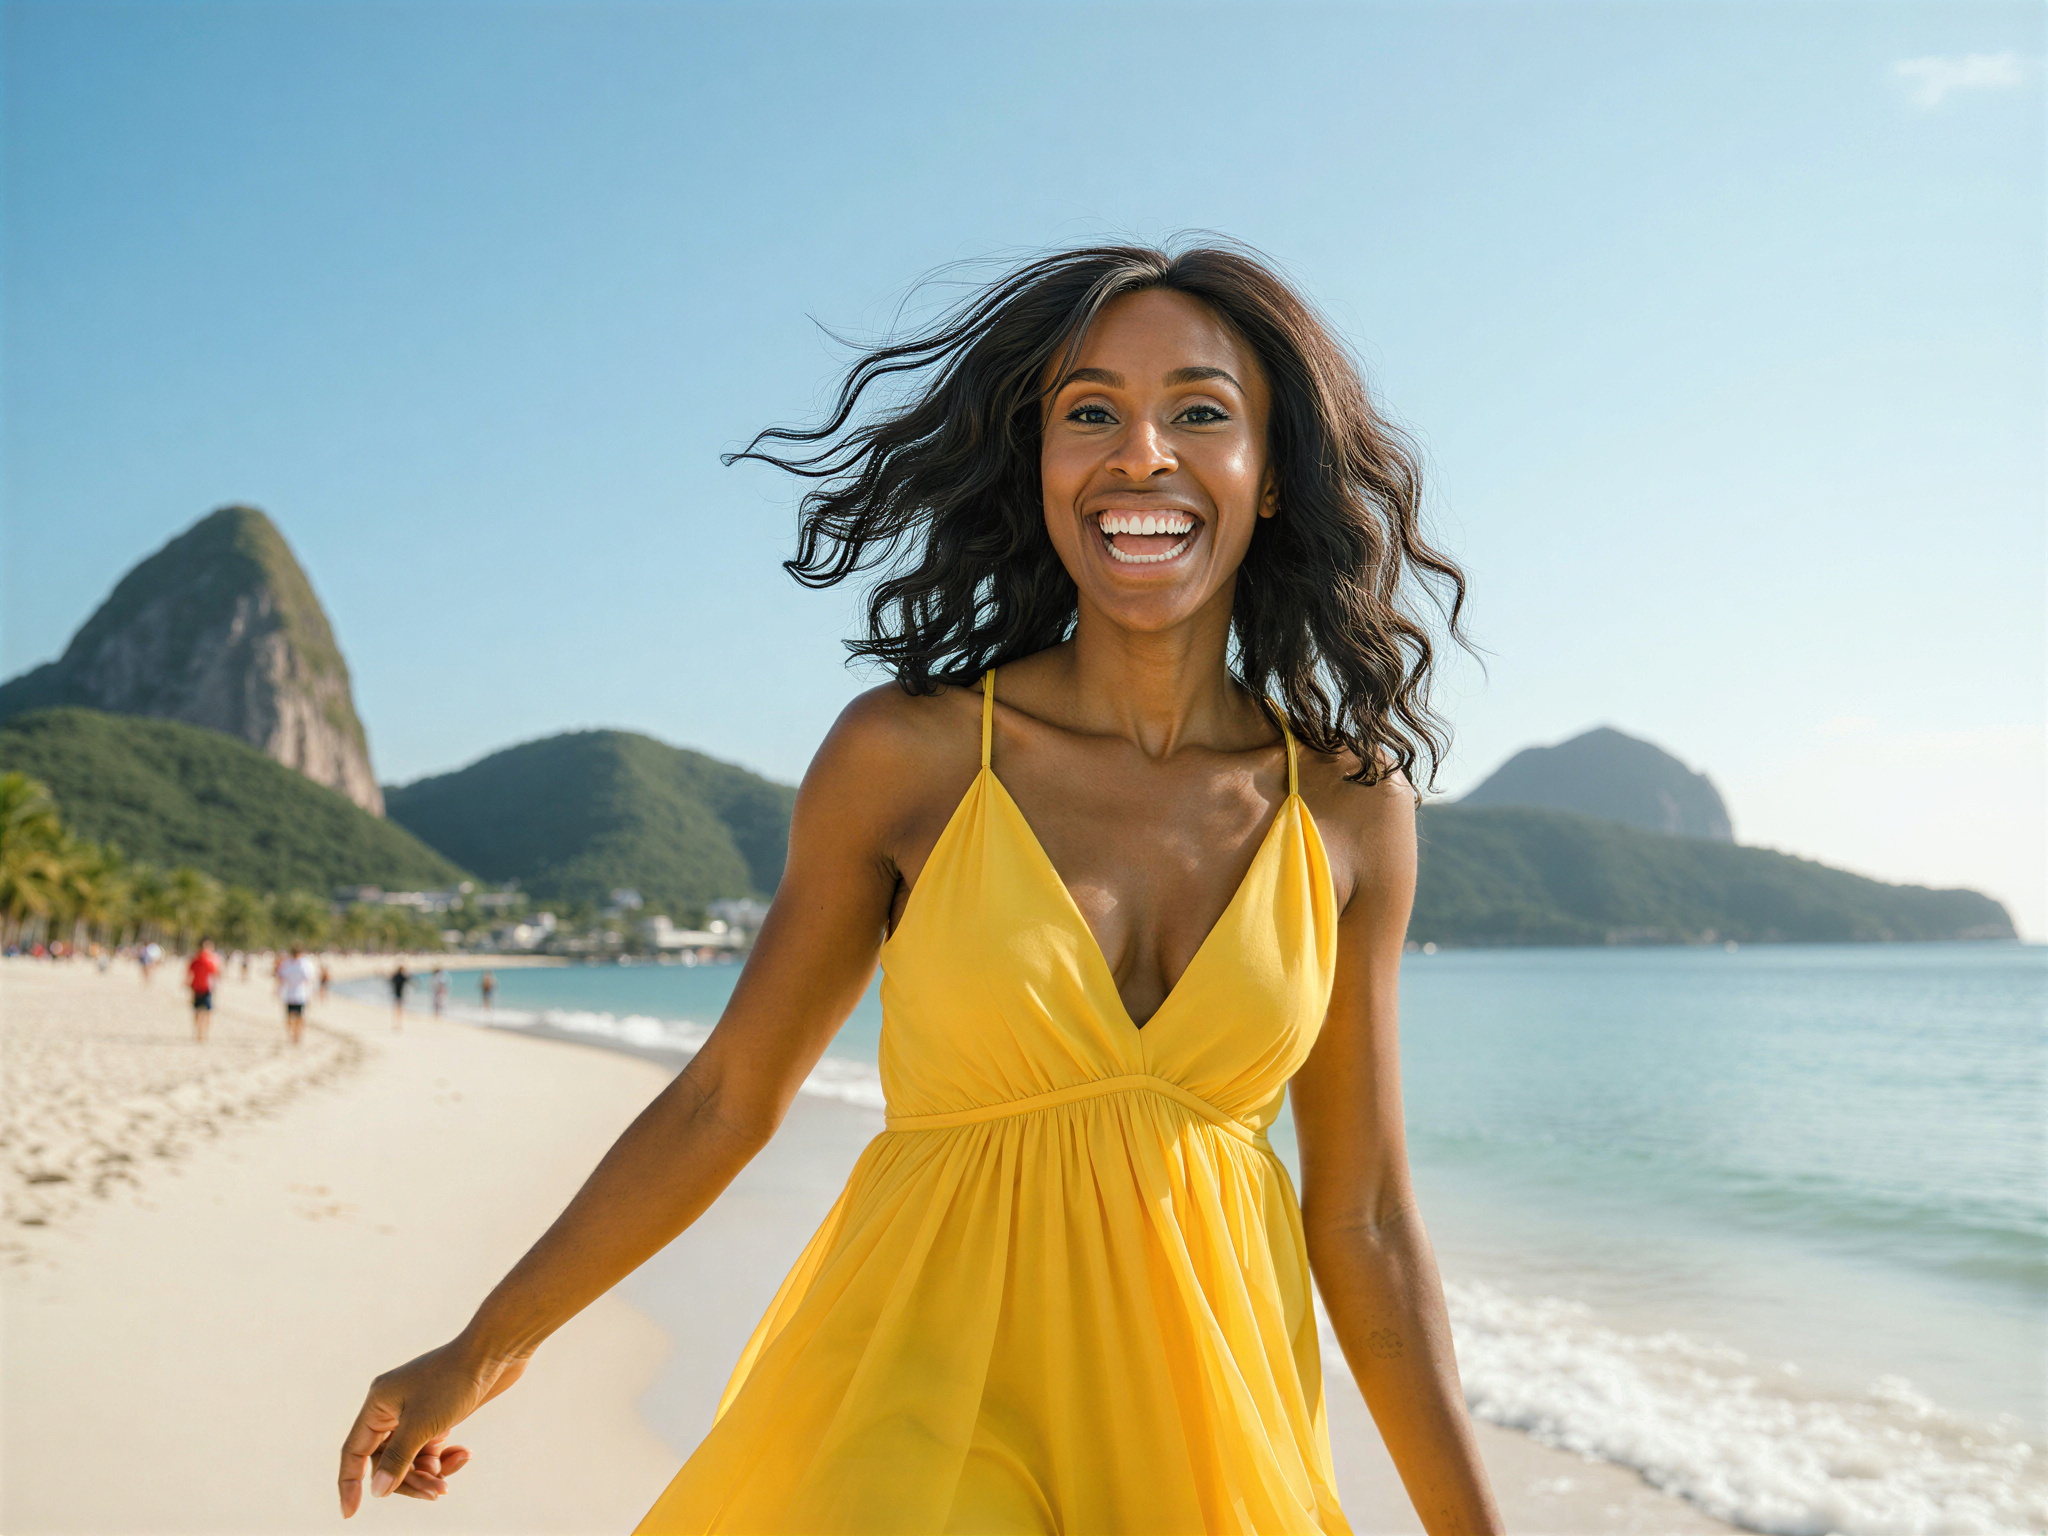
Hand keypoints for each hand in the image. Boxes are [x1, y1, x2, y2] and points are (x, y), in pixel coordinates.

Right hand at [337, 1337, 527, 1516]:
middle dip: (410, 1479)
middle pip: (387, 1461)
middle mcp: (392, 1408)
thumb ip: (397, 1460)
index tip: (349, 1514)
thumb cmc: (454, 1381)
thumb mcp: (422, 1425)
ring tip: (455, 1469)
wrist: (494, 1352)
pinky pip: (431, 1447)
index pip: (354, 1453)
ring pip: (412, 1457)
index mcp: (378, 1405)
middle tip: (437, 1492)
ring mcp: (415, 1412)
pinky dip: (445, 1456)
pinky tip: (464, 1454)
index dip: (349, 1484)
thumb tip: (377, 1491)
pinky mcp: (438, 1415)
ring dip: (431, 1470)